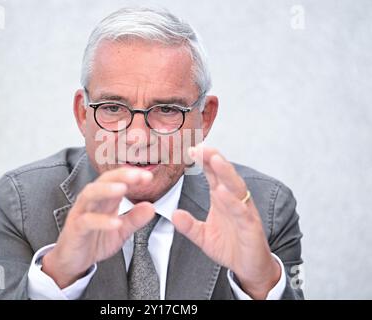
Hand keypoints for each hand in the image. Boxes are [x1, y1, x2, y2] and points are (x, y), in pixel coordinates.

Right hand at [42, 167, 155, 287]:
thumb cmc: (94, 241)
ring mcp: (81, 213)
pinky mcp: (75, 229)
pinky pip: (87, 221)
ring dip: (107, 189)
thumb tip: (151, 207)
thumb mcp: (120, 231)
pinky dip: (101, 221)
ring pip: (91, 194)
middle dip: (121, 176)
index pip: (117, 180)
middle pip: (103, 180)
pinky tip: (115, 222)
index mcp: (104, 200)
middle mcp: (92, 202)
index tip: (148, 177)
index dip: (132, 176)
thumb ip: (135, 219)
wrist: (72, 260)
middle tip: (138, 176)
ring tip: (123, 189)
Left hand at [172, 145, 280, 298]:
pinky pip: (241, 211)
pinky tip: (221, 192)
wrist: (249, 267)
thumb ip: (189, 225)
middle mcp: (234, 200)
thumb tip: (174, 214)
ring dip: (226, 173)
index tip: (190, 148)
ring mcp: (244, 211)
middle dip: (214, 158)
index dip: (203, 161)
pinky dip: (232, 201)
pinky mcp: (251, 226)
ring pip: (236, 187)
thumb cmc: (229, 246)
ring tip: (215, 160)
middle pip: (225, 175)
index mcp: (222, 198)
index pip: (213, 175)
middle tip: (202, 146)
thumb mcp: (203, 236)